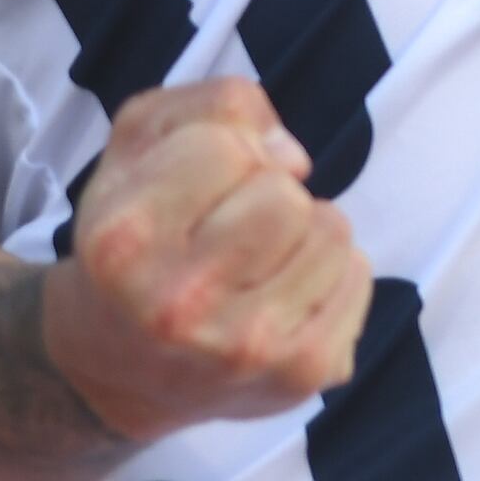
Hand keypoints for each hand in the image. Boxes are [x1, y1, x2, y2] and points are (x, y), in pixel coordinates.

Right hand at [43, 79, 371, 438]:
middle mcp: (178, 304)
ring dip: (305, 229)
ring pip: (332, 229)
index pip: (223, 145)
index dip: (224, 149)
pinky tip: (286, 292)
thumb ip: (213, 105)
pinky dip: (333, 270)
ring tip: (261, 258)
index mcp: (125, 241)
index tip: (201, 183)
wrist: (121, 367)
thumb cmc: (136, 237)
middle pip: (284, 193)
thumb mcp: (139, 145)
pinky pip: (358, 275)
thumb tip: (293, 156)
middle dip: (267, 190)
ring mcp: (245, 349)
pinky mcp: (300, 376)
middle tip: (233, 225)